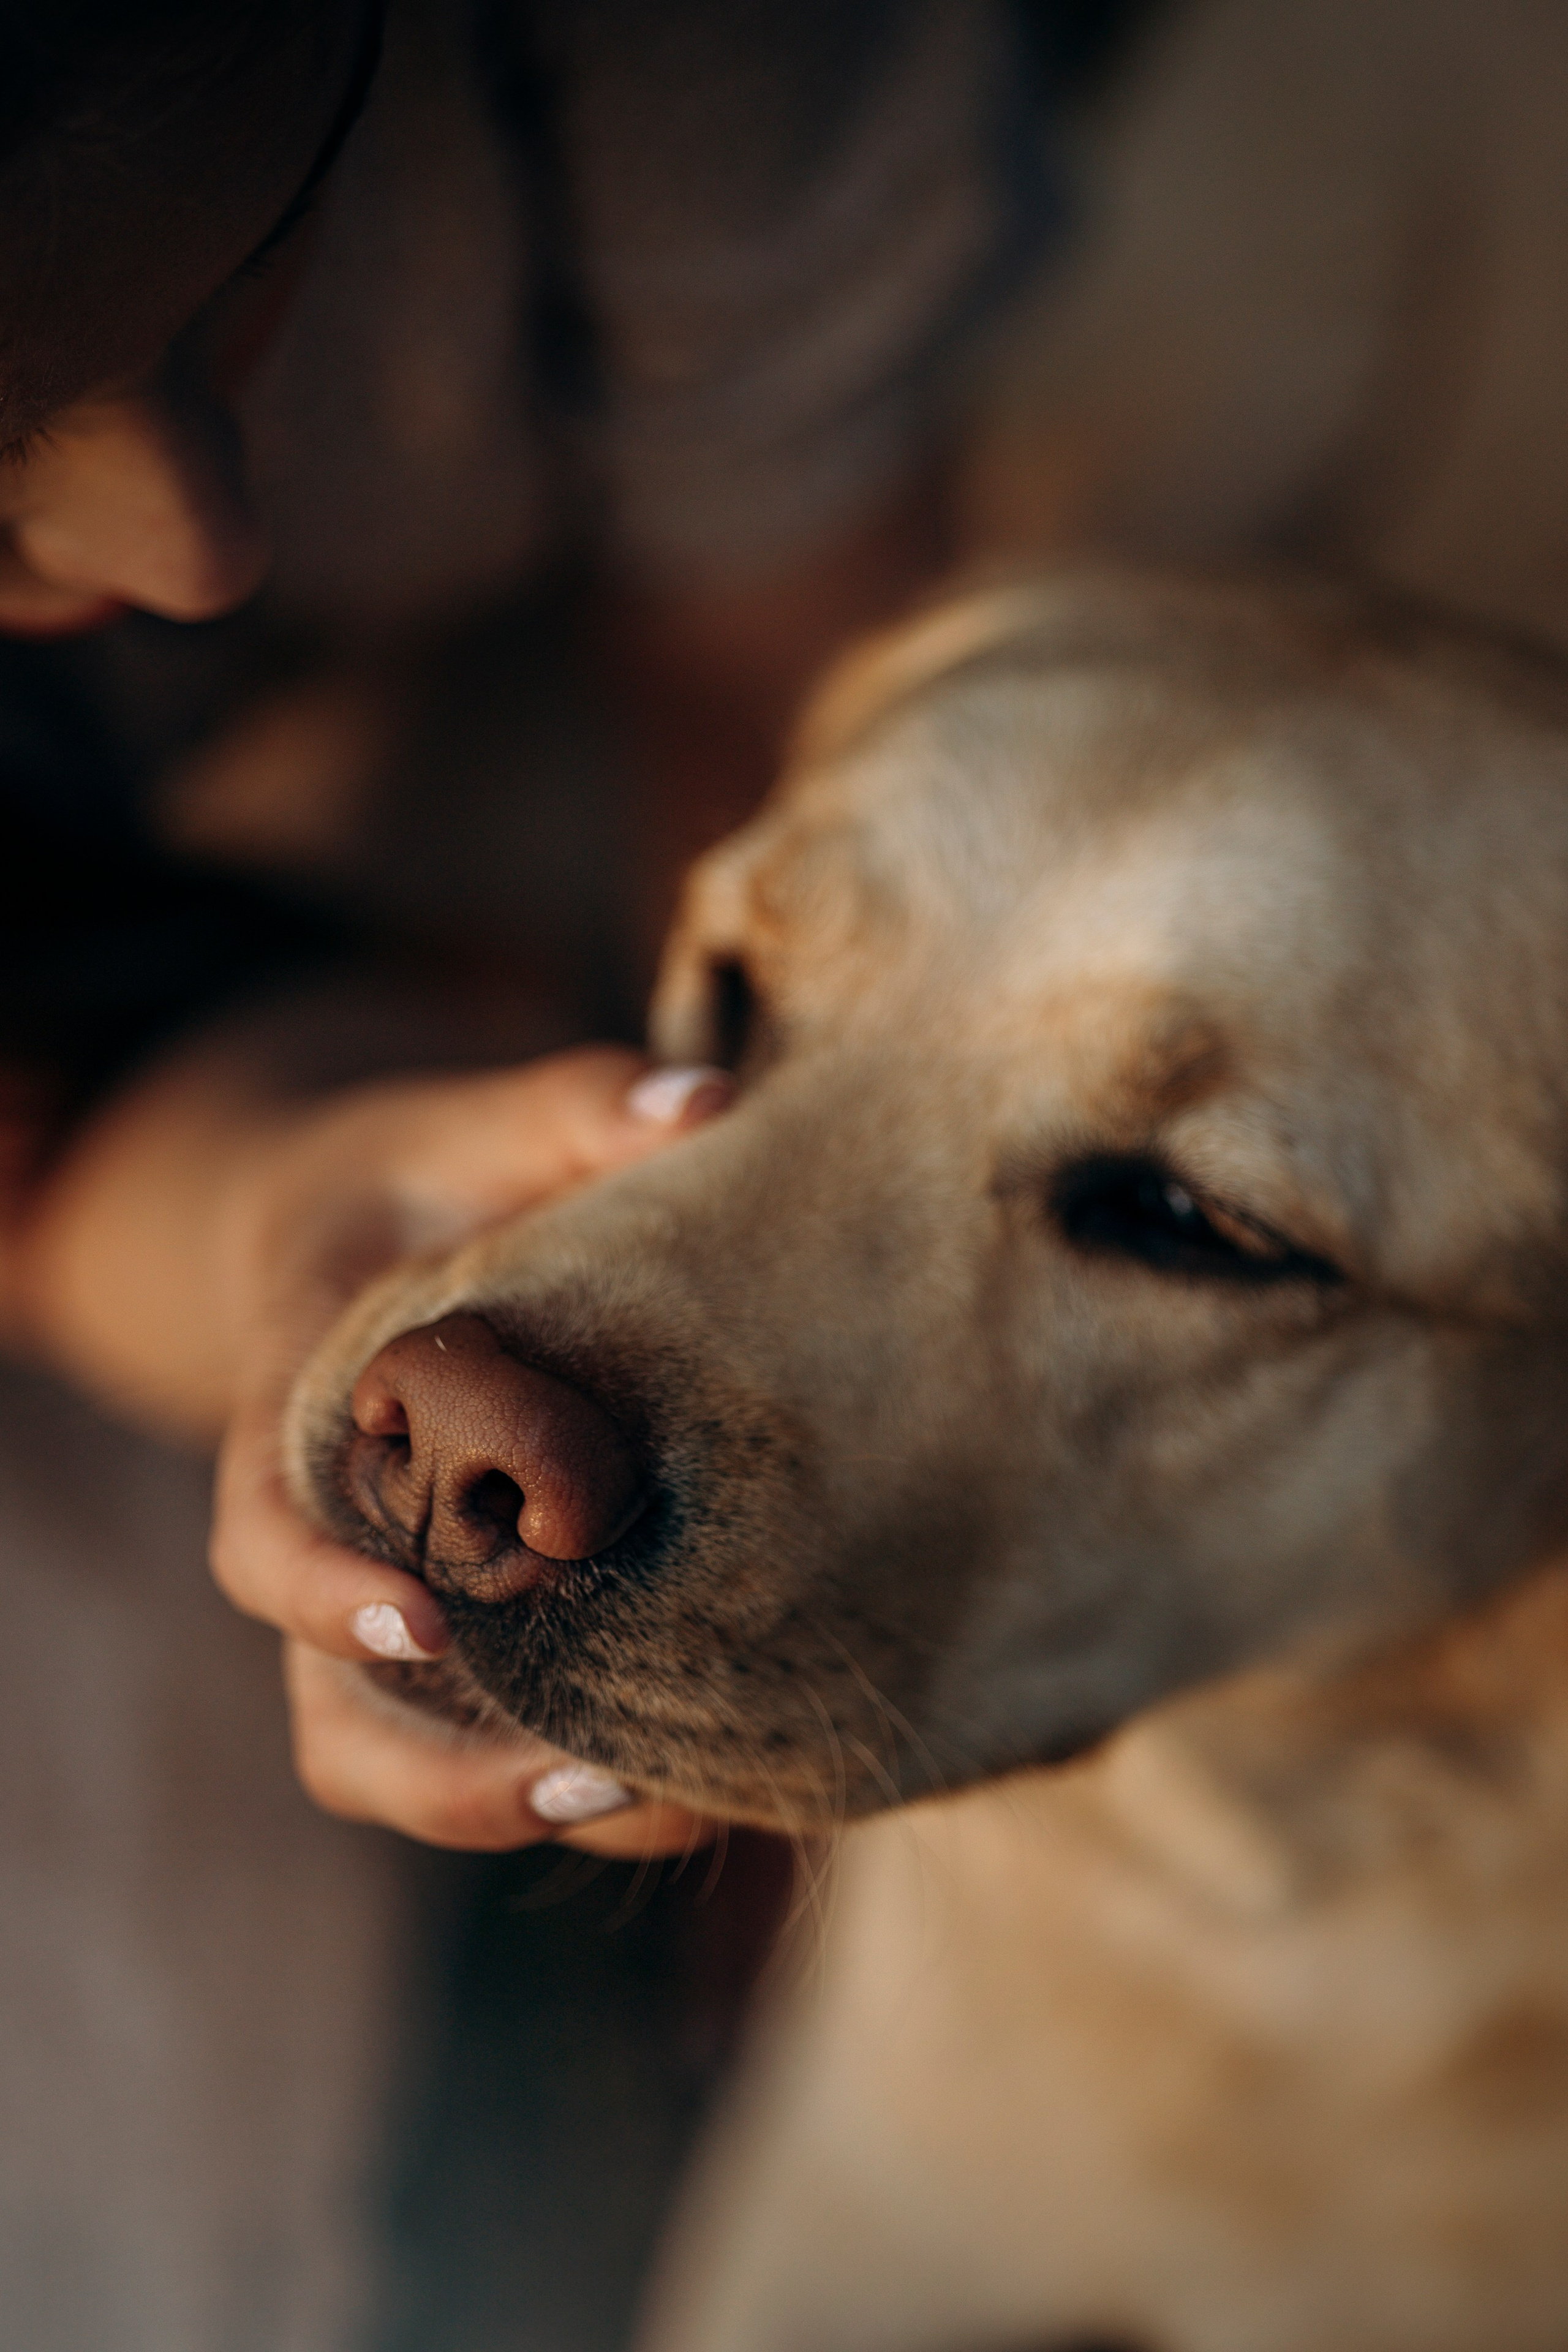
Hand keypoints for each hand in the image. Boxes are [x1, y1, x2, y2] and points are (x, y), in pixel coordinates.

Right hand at [204, 1045, 729, 1852]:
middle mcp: (328, 1544)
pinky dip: (578, 1777)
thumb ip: (569, 1110)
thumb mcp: (474, 1126)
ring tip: (667, 1807)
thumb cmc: (426, 1178)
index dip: (318, 1591)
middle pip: (330, 1716)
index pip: (259, 1534)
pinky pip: (488, 1739)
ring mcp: (390, 1600)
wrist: (382, 1230)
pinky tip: (715, 1776)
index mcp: (295, 1422)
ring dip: (518, 1808)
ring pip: (400, 1763)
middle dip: (446, 1778)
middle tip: (592, 1780)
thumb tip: (705, 1101)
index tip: (424, 1617)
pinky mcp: (469, 1627)